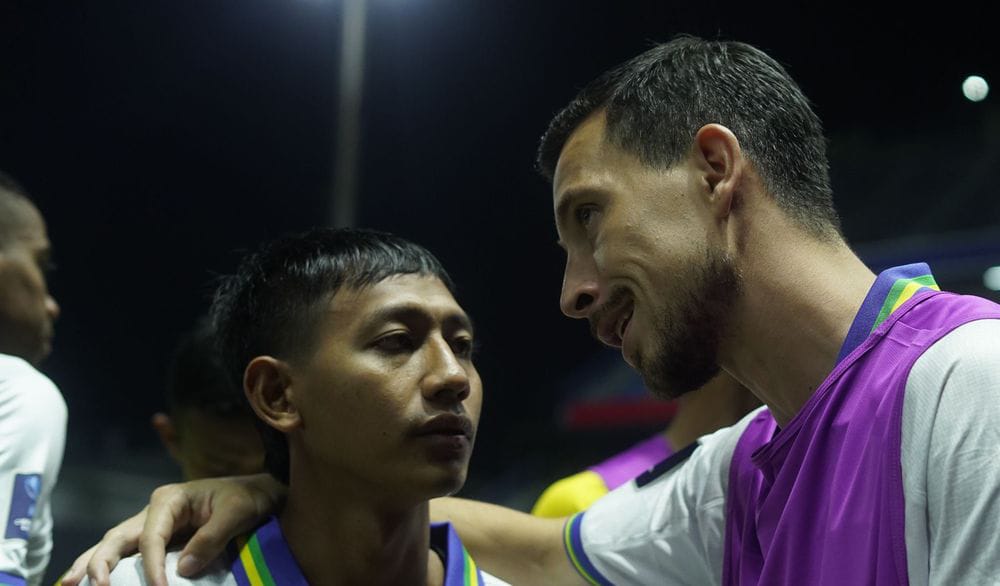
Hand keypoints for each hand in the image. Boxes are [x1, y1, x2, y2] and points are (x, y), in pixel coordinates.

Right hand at [59, 474, 284, 585]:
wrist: (259, 494)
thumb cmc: (248, 498)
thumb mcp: (236, 512)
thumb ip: (211, 538)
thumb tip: (181, 570)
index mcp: (170, 499)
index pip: (151, 536)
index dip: (151, 566)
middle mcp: (155, 511)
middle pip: (117, 538)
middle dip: (97, 562)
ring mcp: (153, 525)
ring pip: (114, 546)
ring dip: (92, 566)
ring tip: (67, 585)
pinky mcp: (159, 539)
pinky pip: (129, 555)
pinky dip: (108, 568)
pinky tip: (93, 583)